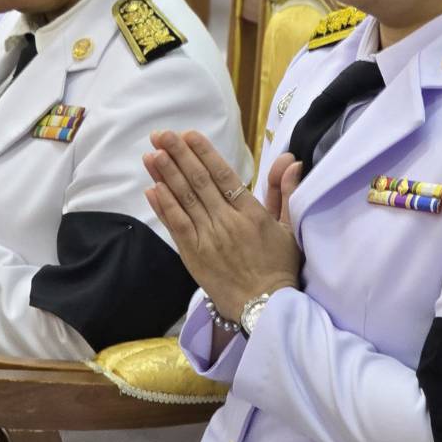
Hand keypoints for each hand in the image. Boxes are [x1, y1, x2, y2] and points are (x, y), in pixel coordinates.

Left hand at [143, 129, 301, 318]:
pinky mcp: (194, 255)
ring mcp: (208, 238)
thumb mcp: (289, 227)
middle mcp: (226, 221)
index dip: (204, 153)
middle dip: (178, 155)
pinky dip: (164, 206)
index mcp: (251, 212)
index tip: (189, 134)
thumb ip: (286, 191)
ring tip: (151, 154)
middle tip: (161, 134)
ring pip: (184, 200)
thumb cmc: (279, 267)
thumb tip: (290, 160)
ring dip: (166, 175)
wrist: (264, 307)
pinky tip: (152, 188)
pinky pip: (176, 225)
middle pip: (198, 182)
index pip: (223, 175)